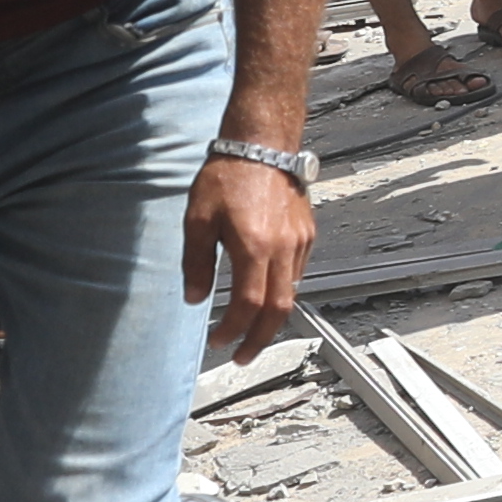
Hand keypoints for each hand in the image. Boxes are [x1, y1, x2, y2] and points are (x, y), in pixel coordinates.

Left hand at [184, 151, 312, 366]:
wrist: (261, 146)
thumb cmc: (227, 176)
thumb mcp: (197, 220)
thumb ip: (195, 263)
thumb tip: (195, 297)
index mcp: (254, 247)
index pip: (247, 304)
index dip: (233, 329)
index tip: (218, 341)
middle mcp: (282, 249)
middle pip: (279, 309)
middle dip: (259, 339)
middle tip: (243, 356)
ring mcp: (299, 242)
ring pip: (291, 293)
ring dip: (271, 318)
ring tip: (252, 330)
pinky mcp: (306, 234)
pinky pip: (296, 273)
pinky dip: (281, 292)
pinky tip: (265, 293)